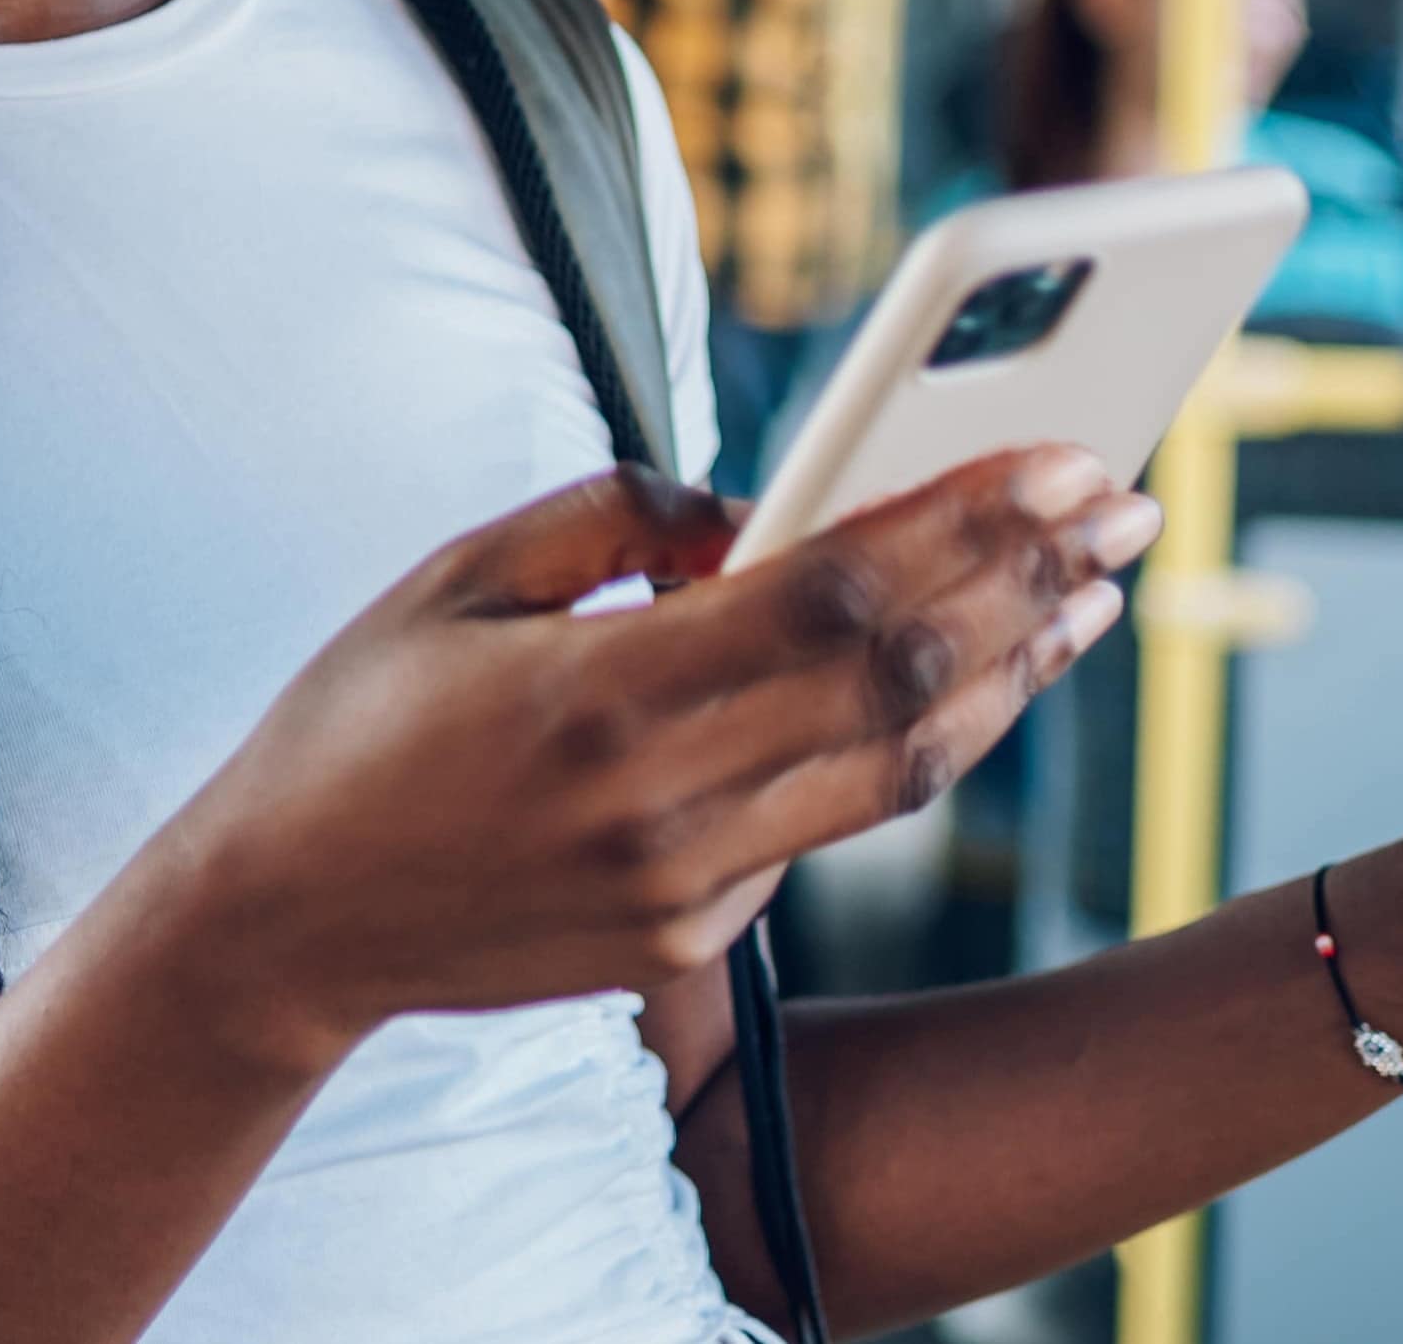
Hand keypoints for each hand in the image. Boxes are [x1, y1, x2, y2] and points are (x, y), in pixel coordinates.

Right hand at [135, 448, 1160, 1059]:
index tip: (1067, 459)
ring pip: (899, 773)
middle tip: (1123, 507)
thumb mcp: (455, 575)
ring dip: (1012, 677)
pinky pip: (826, 829)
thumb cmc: (357, 720)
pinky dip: (908, 746)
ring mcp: (681, 889)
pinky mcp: (686, 941)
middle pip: (901, 683)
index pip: (836, 595)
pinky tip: (965, 679)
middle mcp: (659, 806)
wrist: (279, 924)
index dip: (969, 524)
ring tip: (1089, 598)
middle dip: (1031, 584)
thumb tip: (754, 504)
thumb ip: (613, 516)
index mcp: (598, 694)